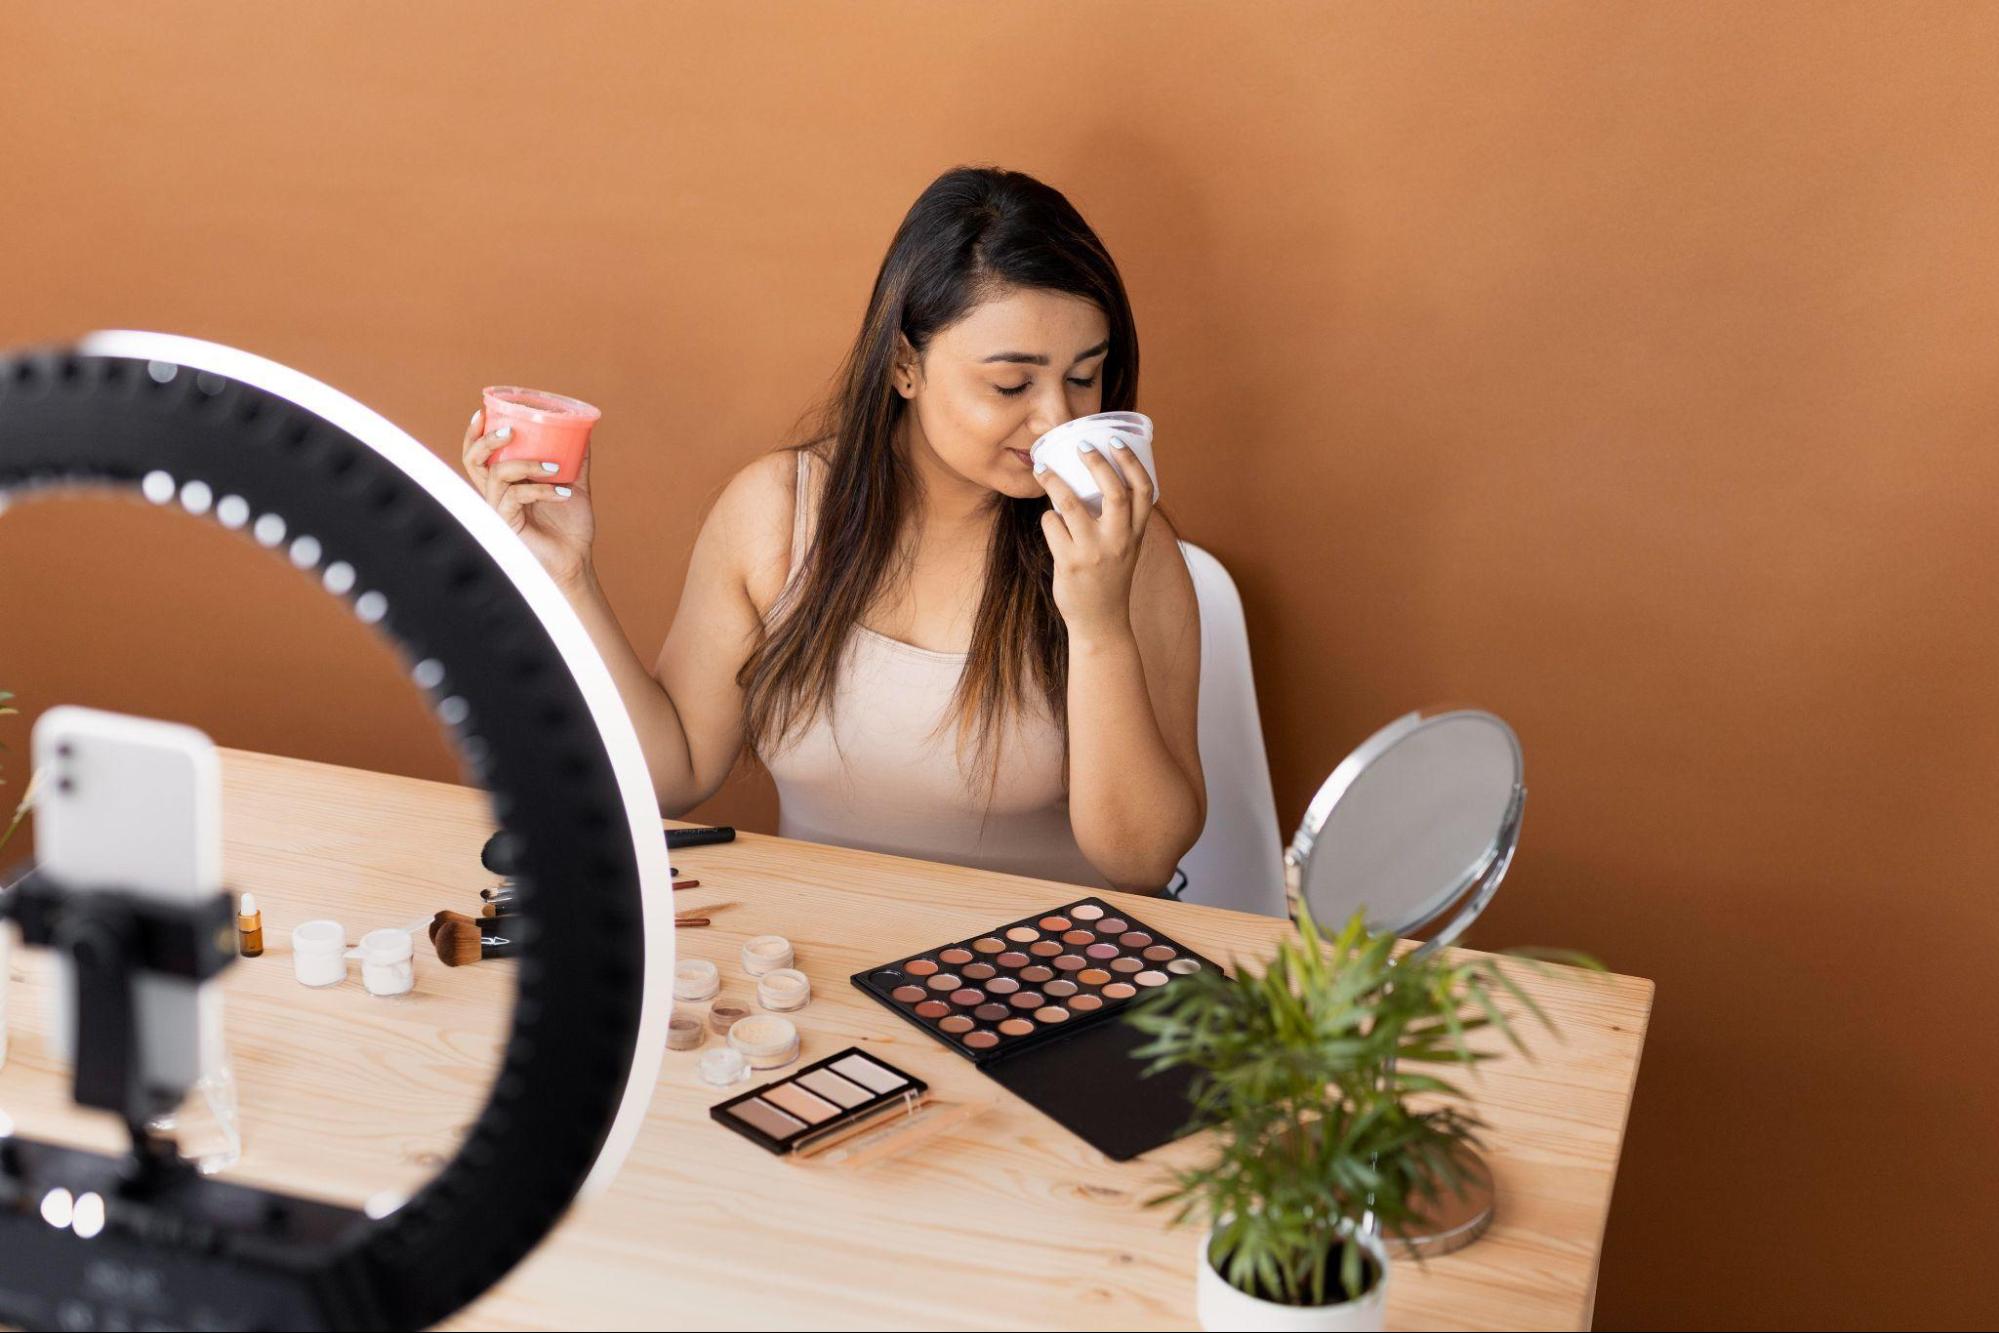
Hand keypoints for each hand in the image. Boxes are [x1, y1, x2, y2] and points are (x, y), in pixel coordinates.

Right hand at [460, 409, 596, 589]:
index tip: (482, 411)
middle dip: (487, 440)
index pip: (479, 455)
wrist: (576, 560)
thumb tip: (584, 431)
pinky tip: (564, 492)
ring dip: (528, 464)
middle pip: (473, 460)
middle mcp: (498, 494)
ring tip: (556, 467)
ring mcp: (500, 509)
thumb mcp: (575, 486)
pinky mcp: (507, 524)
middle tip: (511, 431)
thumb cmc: (570, 528)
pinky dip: (542, 489)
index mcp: (507, 483)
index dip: (475, 433)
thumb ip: (575, 460)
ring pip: (498, 474)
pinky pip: (517, 497)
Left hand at [1034, 439, 1152, 643]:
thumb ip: (1120, 519)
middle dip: (1097, 462)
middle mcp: (1119, 541)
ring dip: (1054, 482)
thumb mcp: (1125, 547)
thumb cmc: (1109, 578)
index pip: (1144, 489)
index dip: (1132, 461)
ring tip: (1043, 469)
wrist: (1101, 622)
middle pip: (1114, 492)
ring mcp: (1094, 552)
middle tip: (1080, 445)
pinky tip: (1049, 521)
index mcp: (1136, 533)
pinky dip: (1048, 518)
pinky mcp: (1070, 563)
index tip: (1116, 440)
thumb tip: (1096, 478)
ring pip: (1072, 504)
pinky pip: (1052, 526)